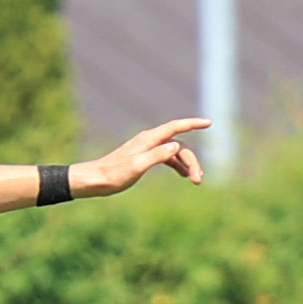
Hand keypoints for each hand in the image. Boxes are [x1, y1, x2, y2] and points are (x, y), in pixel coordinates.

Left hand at [72, 118, 208, 195]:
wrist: (94, 180)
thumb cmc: (113, 175)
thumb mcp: (137, 166)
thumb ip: (157, 155)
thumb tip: (177, 145)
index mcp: (148, 139)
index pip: (175, 127)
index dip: (193, 124)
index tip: (209, 123)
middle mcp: (148, 140)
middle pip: (178, 145)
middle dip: (192, 160)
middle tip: (199, 179)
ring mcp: (146, 149)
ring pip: (174, 152)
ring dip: (186, 164)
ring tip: (196, 180)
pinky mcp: (143, 158)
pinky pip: (166, 157)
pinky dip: (176, 165)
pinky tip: (183, 175)